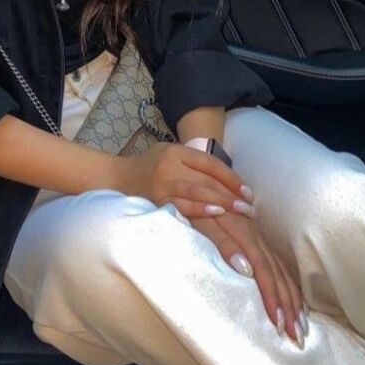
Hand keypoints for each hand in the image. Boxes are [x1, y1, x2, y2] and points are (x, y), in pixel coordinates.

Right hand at [117, 142, 255, 219]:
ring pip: (197, 190)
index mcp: (175, 151)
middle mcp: (169, 165)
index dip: (232, 177)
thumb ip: (192, 164)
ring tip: (242, 212)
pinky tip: (215, 213)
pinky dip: (200, 209)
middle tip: (251, 208)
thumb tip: (227, 180)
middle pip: (207, 178)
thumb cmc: (147, 168)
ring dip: (222, 202)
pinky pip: (181, 206)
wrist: (114, 179)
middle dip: (232, 194)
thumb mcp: (169, 155)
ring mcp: (161, 183)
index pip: (210, 162)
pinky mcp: (155, 201)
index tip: (248, 192)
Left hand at [190, 211, 308, 346]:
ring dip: (290, 296)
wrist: (188, 172)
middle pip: (275, 271)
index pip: (262, 268)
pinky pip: (276, 260)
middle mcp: (253, 231)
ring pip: (279, 267)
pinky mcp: (253, 231)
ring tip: (301, 324)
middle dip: (287, 303)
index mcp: (241, 229)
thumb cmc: (189, 199)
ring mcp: (255, 231)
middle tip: (297, 335)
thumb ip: (222, 241)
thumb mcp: (200, 218)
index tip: (278, 322)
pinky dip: (286, 280)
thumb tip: (245, 268)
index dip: (271, 295)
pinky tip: (294, 297)